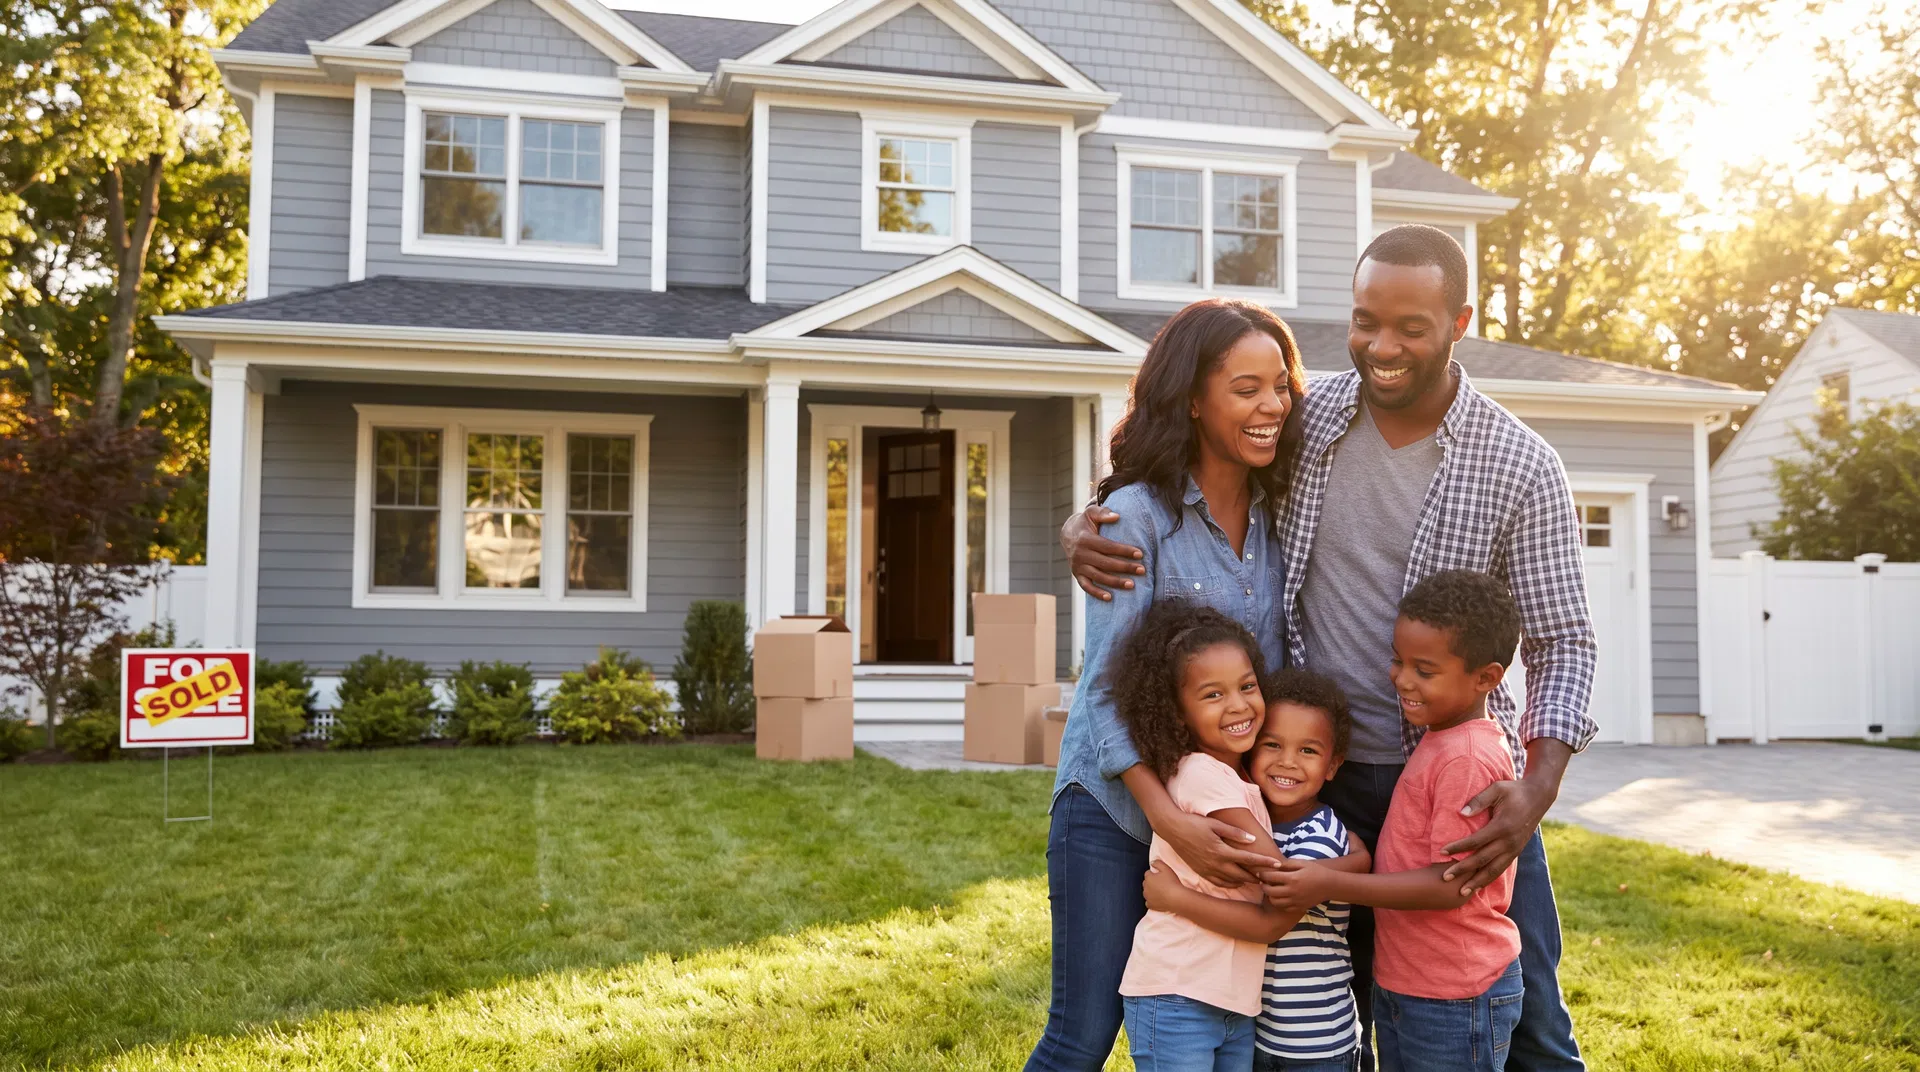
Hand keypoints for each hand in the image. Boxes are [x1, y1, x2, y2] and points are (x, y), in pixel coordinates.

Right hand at [1060, 506, 1143, 600]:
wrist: (1067, 534)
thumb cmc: (1085, 523)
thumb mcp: (1091, 513)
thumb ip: (1103, 513)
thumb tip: (1117, 516)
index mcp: (1085, 539)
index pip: (1108, 547)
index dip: (1124, 551)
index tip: (1140, 554)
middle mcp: (1080, 554)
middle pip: (1105, 563)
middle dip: (1125, 567)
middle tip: (1142, 570)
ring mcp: (1078, 566)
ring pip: (1098, 577)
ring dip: (1115, 582)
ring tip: (1132, 585)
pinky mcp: (1077, 575)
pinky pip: (1086, 587)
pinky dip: (1097, 593)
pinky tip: (1110, 598)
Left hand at [1142, 862, 1184, 912]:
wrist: (1176, 898)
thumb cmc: (1172, 883)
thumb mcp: (1166, 868)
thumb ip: (1157, 863)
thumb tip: (1152, 862)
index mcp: (1148, 878)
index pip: (1148, 873)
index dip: (1154, 874)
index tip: (1160, 876)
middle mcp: (1145, 887)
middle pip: (1146, 883)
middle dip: (1151, 882)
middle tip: (1161, 883)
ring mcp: (1147, 897)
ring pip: (1147, 892)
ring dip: (1151, 891)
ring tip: (1161, 891)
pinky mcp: (1150, 905)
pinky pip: (1148, 902)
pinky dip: (1152, 901)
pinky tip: (1158, 899)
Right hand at [1157, 810, 1274, 887]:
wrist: (1172, 829)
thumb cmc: (1195, 823)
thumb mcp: (1216, 824)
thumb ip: (1235, 834)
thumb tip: (1252, 840)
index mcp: (1222, 851)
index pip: (1249, 860)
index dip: (1265, 863)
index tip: (1278, 865)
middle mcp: (1216, 863)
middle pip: (1243, 875)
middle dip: (1258, 876)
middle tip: (1270, 876)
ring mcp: (1208, 870)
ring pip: (1232, 881)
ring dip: (1245, 881)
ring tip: (1256, 879)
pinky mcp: (1201, 872)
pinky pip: (1219, 883)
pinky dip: (1230, 884)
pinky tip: (1236, 881)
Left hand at [1260, 858, 1327, 912]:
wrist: (1330, 885)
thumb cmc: (1316, 871)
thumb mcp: (1302, 863)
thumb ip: (1287, 864)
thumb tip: (1274, 865)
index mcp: (1293, 878)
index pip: (1271, 877)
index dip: (1263, 874)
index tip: (1260, 873)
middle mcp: (1292, 891)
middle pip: (1270, 891)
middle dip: (1263, 886)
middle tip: (1262, 882)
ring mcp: (1295, 901)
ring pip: (1275, 901)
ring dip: (1270, 895)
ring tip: (1270, 889)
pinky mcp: (1299, 907)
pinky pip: (1283, 908)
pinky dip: (1279, 903)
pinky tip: (1280, 896)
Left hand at [1441, 777, 1552, 893]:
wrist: (1539, 797)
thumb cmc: (1514, 791)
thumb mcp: (1496, 789)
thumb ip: (1478, 801)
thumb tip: (1460, 813)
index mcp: (1502, 826)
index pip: (1476, 841)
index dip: (1458, 847)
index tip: (1441, 851)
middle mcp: (1509, 841)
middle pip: (1482, 860)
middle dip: (1463, 870)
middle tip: (1445, 878)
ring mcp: (1514, 848)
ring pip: (1493, 870)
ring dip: (1477, 882)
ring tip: (1462, 892)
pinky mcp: (1517, 851)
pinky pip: (1501, 868)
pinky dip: (1489, 878)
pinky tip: (1478, 885)